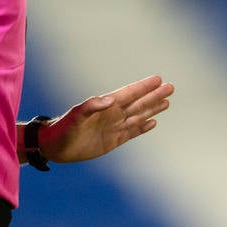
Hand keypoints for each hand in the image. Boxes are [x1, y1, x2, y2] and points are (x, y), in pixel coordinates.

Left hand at [40, 74, 173, 163]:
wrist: (56, 147)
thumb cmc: (63, 128)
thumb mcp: (75, 116)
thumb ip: (91, 106)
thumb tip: (110, 100)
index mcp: (106, 106)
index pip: (129, 94)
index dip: (144, 87)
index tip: (158, 79)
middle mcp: (113, 114)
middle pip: (139, 103)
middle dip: (154, 95)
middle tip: (170, 86)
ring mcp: (114, 127)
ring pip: (138, 116)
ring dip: (153, 109)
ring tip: (167, 102)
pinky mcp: (113, 140)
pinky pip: (132, 131)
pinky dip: (143, 127)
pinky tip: (153, 122)